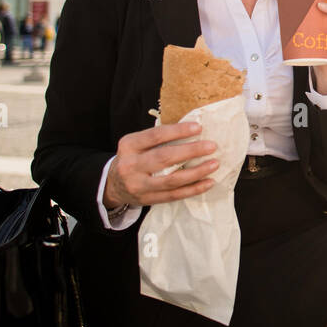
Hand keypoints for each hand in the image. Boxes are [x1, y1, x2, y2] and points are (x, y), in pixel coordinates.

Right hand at [103, 122, 221, 210]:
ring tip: (214, 164)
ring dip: (197, 172)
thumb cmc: (132, 158)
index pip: (155, 136)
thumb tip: (192, 130)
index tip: (198, 128)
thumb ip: (157, 138)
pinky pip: (174, 195)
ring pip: (172, 179)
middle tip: (211, 146)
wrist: (112, 185)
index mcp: (129, 145)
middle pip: (165, 157)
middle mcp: (131, 165)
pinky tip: (208, 182)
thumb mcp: (135, 144)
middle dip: (191, 151)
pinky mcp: (147, 199)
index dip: (178, 131)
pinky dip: (193, 189)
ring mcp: (139, 185)